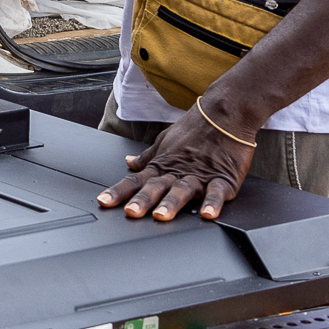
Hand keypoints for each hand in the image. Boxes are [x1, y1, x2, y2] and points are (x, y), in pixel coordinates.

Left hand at [97, 99, 258, 221]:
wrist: (224, 113)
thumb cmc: (194, 128)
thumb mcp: (164, 141)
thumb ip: (147, 157)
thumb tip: (128, 163)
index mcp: (162, 165)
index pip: (135, 180)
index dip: (118, 191)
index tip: (104, 201)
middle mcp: (177, 172)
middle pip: (156, 187)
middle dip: (142, 200)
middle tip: (131, 212)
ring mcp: (199, 175)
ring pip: (182, 190)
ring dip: (171, 203)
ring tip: (161, 215)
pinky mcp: (223, 178)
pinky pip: (217, 192)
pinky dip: (212, 202)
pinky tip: (208, 213)